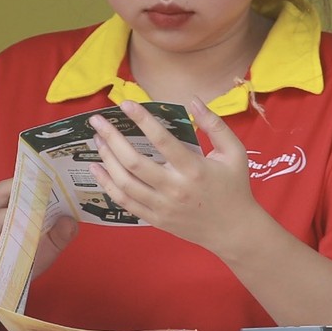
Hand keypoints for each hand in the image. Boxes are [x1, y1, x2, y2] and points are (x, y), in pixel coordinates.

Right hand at [0, 178, 79, 286]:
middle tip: (46, 179)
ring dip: (18, 194)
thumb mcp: (46, 250)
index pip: (20, 185)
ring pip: (0, 198)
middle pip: (7, 186)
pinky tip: (24, 218)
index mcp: (10, 209)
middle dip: (26, 180)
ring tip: (38, 194)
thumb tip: (72, 220)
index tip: (53, 172)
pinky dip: (9, 216)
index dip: (35, 177)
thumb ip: (59, 236)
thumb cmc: (18, 264)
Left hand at [87, 97, 264, 256]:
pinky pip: (124, 202)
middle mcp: (175, 189)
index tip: (125, 104)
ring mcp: (162, 206)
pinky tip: (97, 168)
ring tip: (97, 140)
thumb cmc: (234, 187)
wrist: (233, 230)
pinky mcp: (155, 218)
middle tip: (97, 121)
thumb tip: (194, 100)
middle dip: (112, 138)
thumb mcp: (234, 153)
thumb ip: (215, 125)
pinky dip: (107, 185)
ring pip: (124, 183)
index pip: (162, 140)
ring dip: (106, 159)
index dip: (142, 120)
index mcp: (194, 169)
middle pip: (134, 162)